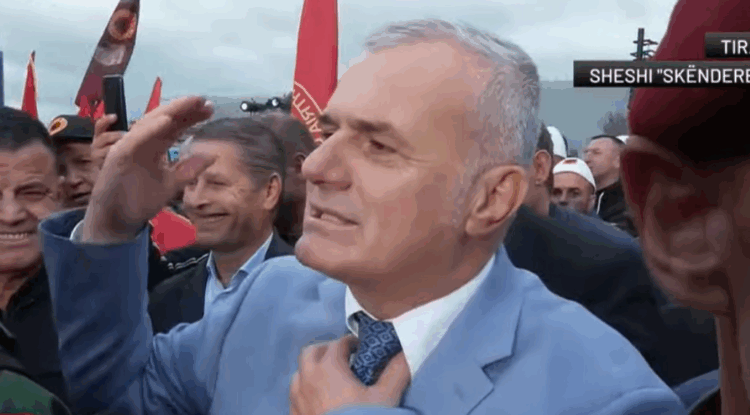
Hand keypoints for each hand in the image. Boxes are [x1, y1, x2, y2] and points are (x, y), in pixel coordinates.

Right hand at [81, 96, 213, 242]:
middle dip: (184, 109)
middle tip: (203, 100)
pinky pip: (135, 139)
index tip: (209, 108)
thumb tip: (211, 155)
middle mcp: (143, 143)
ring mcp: (130, 147)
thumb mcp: (172, 184)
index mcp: (155, 147)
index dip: (191, 116)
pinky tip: (166, 121)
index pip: (175, 126)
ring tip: (189, 103)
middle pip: (165, 119)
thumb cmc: (140, 199)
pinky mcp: (118, 156)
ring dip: (170, 112)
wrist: (119, 219)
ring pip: (150, 123)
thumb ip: (189, 169)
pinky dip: (150, 129)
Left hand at [289, 335, 410, 414]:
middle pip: (311, 352)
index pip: (338, 344)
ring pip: (299, 373)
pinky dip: (305, 391)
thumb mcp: (386, 396)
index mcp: (329, 368)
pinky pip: (295, 396)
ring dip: (312, 369)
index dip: (350, 342)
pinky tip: (317, 400)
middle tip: (343, 357)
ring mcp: (298, 399)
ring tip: (329, 378)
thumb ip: (397, 371)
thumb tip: (407, 353)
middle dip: (327, 350)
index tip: (360, 347)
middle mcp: (308, 379)